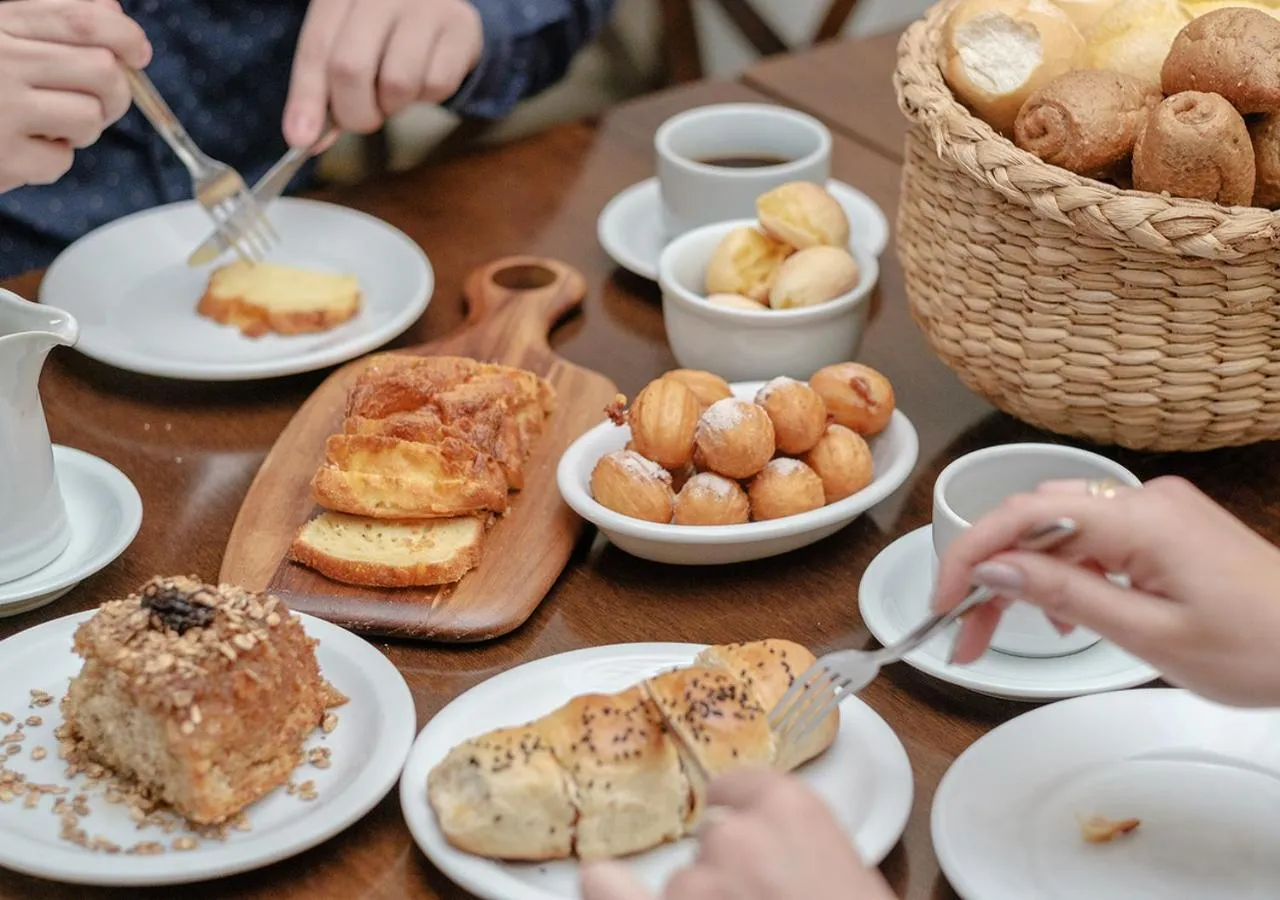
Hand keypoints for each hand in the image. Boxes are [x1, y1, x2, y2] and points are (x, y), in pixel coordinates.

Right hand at [0, 0, 150, 191]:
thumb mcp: (0, 33)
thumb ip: (48, 19)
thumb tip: (114, 15)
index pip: (82, 20)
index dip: (125, 35)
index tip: (139, 52)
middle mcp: (0, 60)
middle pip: (102, 71)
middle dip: (116, 92)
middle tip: (101, 101)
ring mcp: (0, 109)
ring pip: (89, 117)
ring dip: (83, 127)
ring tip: (49, 123)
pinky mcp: (2, 157)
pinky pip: (60, 159)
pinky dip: (50, 158)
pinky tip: (20, 146)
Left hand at [283, 0, 483, 148]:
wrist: (442, 9)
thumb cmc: (385, 36)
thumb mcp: (346, 49)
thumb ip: (324, 92)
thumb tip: (306, 139)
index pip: (316, 49)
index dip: (307, 98)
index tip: (301, 140)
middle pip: (350, 68)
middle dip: (354, 111)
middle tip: (365, 117)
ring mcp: (423, 5)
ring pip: (397, 82)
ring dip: (394, 105)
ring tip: (396, 91)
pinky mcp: (459, 26)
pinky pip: (436, 84)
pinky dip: (429, 97)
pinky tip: (425, 79)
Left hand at [580, 768, 896, 899]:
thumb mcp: (856, 883)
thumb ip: (806, 855)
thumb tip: (783, 867)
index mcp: (792, 811)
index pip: (742, 788)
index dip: (743, 815)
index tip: (744, 828)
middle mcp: (733, 838)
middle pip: (714, 845)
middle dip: (731, 877)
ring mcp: (691, 885)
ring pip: (683, 886)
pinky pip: (613, 892)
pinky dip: (610, 890)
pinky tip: (604, 882)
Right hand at [934, 476, 1279, 706]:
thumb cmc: (1259, 648)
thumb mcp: (1148, 633)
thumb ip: (1064, 594)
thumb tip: (994, 568)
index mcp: (1140, 518)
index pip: (1025, 516)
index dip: (971, 555)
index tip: (943, 601)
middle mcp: (1144, 499)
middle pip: (1035, 520)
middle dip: (990, 572)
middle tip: (964, 632)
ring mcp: (1157, 510)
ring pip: (1060, 530)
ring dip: (1024, 575)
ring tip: (1005, 631)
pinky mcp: (1167, 529)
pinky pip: (1094, 538)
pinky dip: (1065, 572)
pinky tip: (1066, 615)